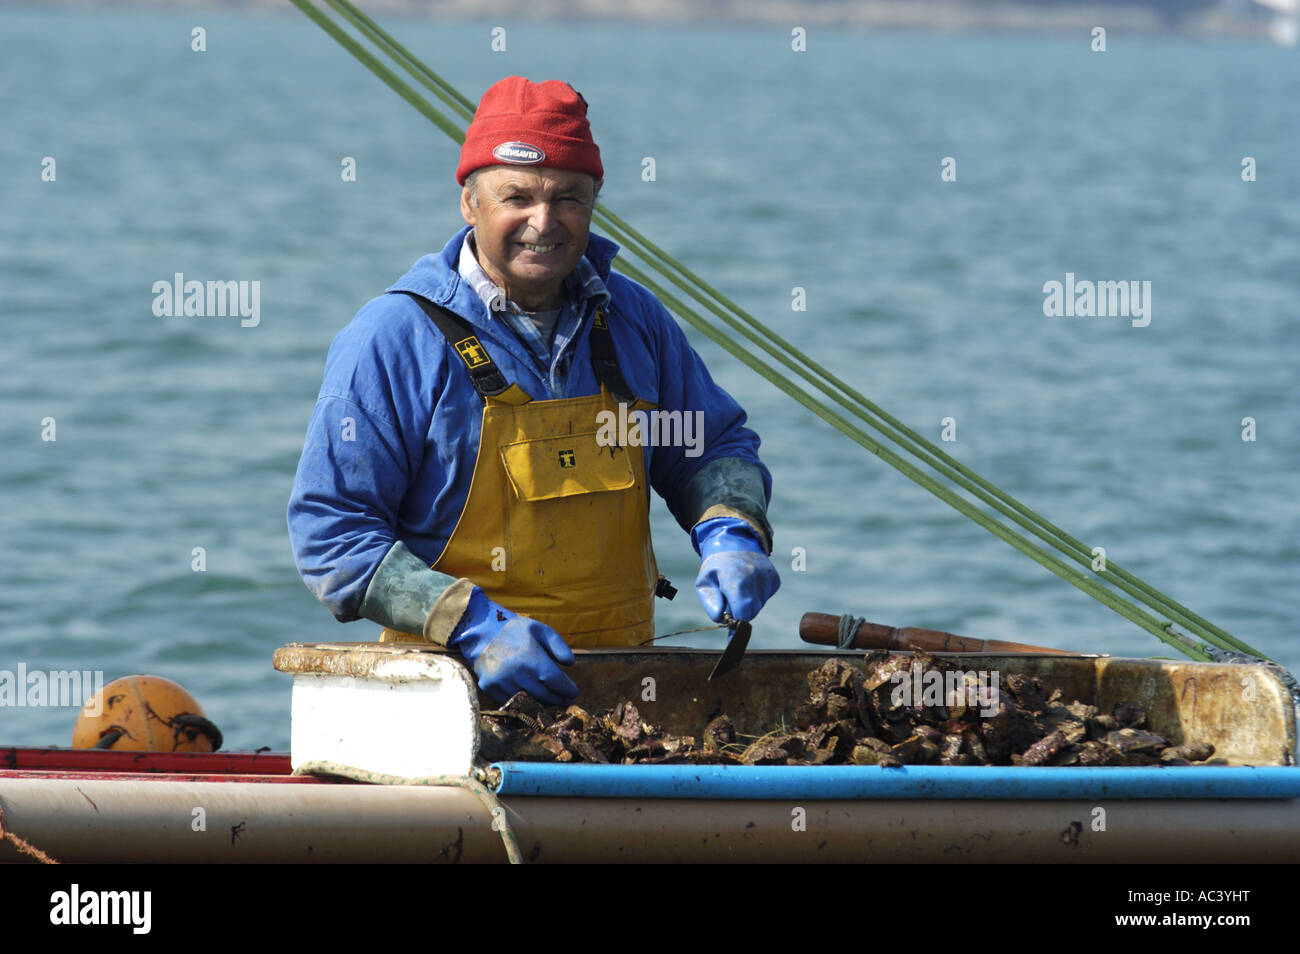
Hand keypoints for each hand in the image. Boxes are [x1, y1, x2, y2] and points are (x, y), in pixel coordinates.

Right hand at [447, 586, 578, 705]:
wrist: (480, 630)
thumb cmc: (514, 629)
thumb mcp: (541, 630)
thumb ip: (559, 646)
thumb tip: (570, 664)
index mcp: (531, 656)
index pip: (555, 681)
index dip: (567, 689)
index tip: (574, 692)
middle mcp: (516, 672)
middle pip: (544, 695)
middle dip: (557, 699)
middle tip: (565, 700)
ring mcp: (501, 682)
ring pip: (528, 701)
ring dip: (542, 704)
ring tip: (551, 701)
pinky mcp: (490, 687)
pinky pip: (512, 702)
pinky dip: (523, 703)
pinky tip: (532, 699)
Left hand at [691, 517, 779, 623]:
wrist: (734, 541)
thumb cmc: (716, 565)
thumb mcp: (704, 583)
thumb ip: (712, 604)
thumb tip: (723, 619)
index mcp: (735, 581)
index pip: (743, 614)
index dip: (736, 621)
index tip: (730, 622)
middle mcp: (755, 579)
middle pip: (752, 611)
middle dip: (741, 611)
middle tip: (730, 599)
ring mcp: (767, 577)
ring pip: (760, 604)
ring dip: (749, 602)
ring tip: (739, 585)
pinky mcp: (774, 578)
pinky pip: (766, 596)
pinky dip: (758, 594)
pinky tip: (749, 582)